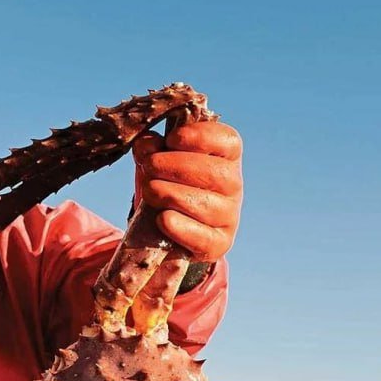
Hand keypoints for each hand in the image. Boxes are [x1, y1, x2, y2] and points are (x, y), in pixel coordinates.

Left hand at [133, 119, 241, 262]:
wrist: (163, 231)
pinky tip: (162, 219)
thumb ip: (152, 149)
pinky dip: (179, 227)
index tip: (172, 139)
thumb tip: (146, 145)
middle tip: (150, 166)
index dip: (201, 136)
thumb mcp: (157, 163)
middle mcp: (234, 186)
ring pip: (207, 204)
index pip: (228, 141)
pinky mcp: (219, 244)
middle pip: (215, 172)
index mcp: (226, 158)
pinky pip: (203, 237)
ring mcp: (229, 217)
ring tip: (150, 191)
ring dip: (172, 194)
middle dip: (176, 166)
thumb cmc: (166, 187)